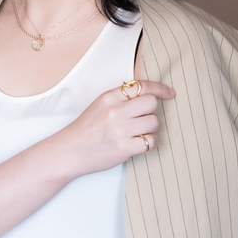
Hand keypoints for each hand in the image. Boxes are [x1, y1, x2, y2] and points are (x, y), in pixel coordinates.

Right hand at [59, 79, 174, 178]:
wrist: (68, 152)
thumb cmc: (85, 130)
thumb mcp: (99, 105)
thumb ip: (120, 99)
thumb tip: (148, 94)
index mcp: (108, 97)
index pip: (142, 86)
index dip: (160, 89)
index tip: (169, 93)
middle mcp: (115, 111)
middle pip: (151, 103)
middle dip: (151, 112)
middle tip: (141, 120)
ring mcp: (119, 130)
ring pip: (154, 122)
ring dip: (150, 129)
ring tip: (136, 133)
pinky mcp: (123, 148)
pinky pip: (151, 141)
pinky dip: (149, 143)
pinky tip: (138, 143)